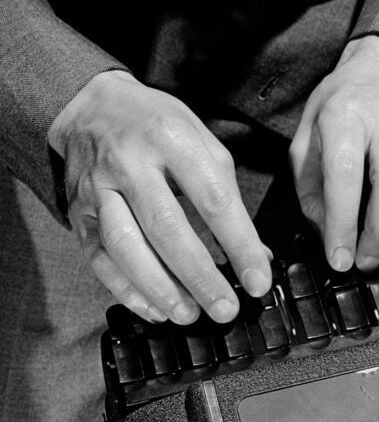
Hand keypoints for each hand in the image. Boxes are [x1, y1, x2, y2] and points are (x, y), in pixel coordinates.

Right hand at [48, 70, 271, 323]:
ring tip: (189, 315)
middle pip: (168, 228)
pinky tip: (153, 309)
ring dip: (160, 288)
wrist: (89, 107)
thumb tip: (255, 253)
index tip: (259, 280)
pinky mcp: (76, 211)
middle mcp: (130, 163)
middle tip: (225, 309)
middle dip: (200, 276)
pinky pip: (98, 257)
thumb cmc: (158, 128)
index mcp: (173, 140)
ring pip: (127, 247)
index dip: (240, 246)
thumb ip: (228, 196)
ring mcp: (97, 188)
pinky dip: (126, 289)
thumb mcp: (203, 143)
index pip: (214, 201)